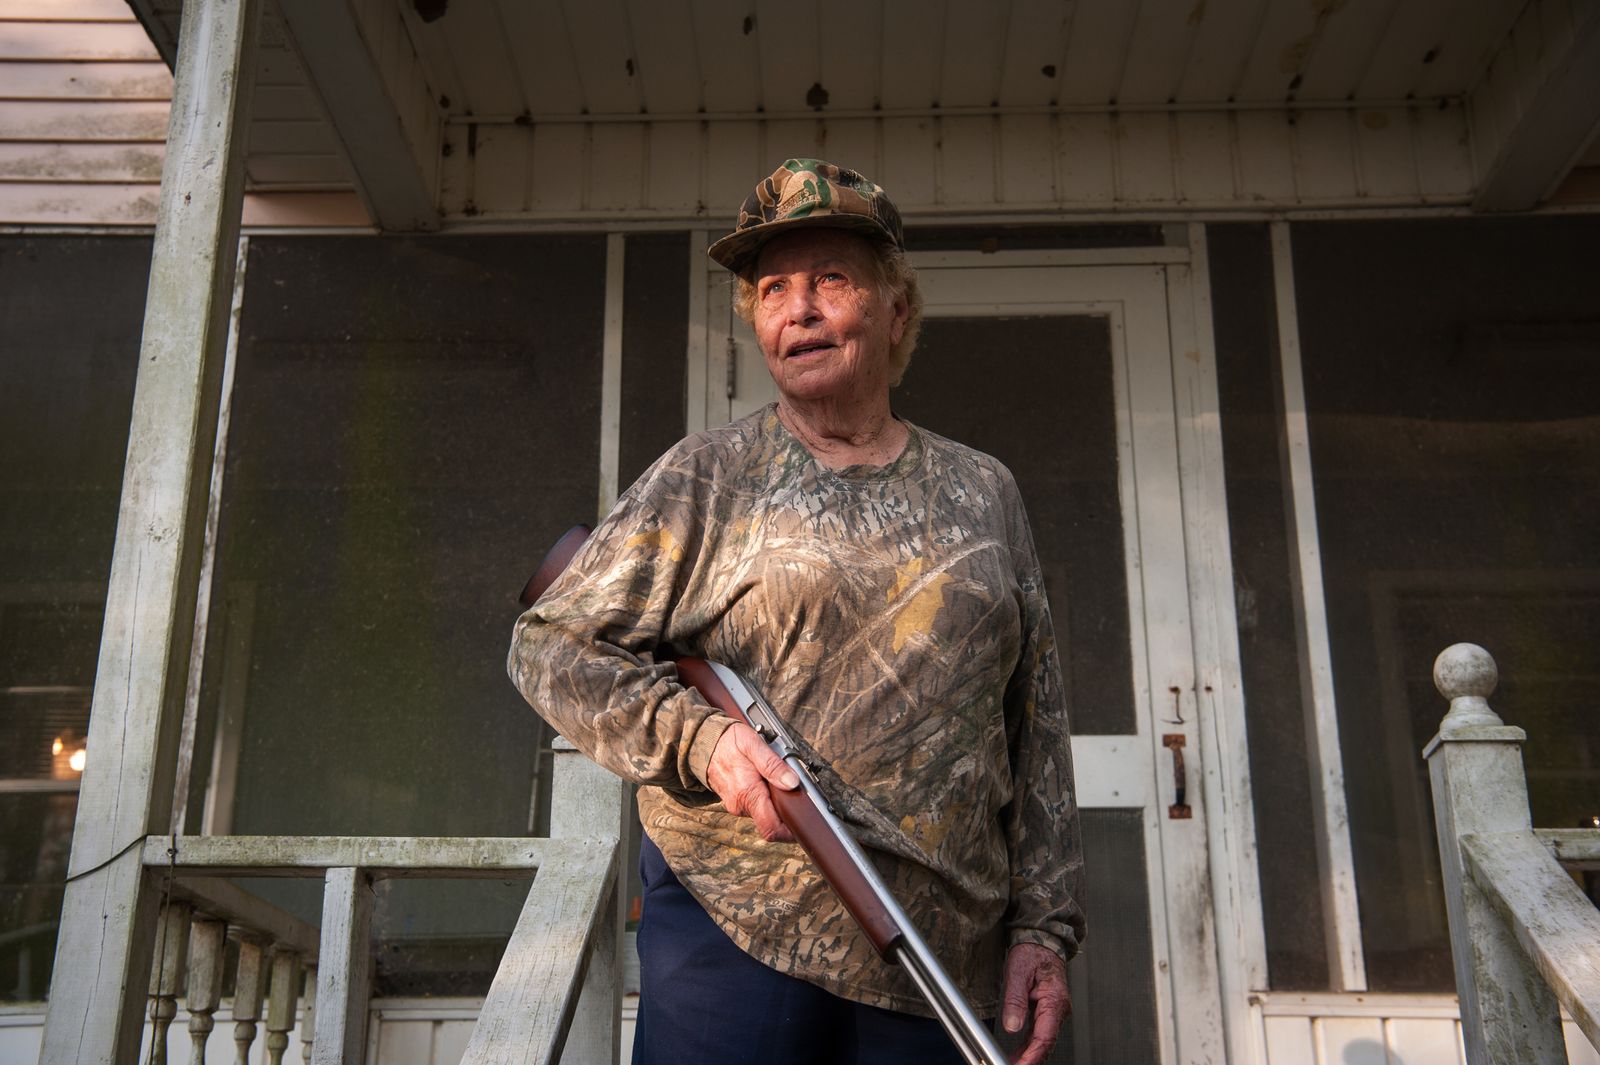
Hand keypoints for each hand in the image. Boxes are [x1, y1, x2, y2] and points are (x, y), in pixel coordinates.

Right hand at [704, 722, 799, 842]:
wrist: (701, 742)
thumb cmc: (727, 741)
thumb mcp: (752, 744)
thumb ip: (772, 765)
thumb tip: (792, 783)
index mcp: (747, 793)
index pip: (771, 828)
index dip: (791, 831)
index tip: (804, 820)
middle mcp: (741, 805)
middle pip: (772, 822)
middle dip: (786, 810)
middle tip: (795, 791)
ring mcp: (737, 806)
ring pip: (764, 813)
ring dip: (775, 802)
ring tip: (778, 779)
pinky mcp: (736, 802)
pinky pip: (755, 806)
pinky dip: (765, 798)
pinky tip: (766, 782)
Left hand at [1001, 942, 1070, 1064]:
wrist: (1040, 941)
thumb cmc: (1032, 952)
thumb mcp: (1017, 972)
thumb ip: (1015, 1000)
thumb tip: (1012, 1026)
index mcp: (1054, 1000)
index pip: (1045, 1036)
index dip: (1032, 1056)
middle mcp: (1058, 1009)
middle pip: (1046, 1043)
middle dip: (1030, 1060)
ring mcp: (1053, 1012)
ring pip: (1043, 1041)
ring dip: (1029, 1056)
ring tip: (1010, 1063)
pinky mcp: (1046, 1012)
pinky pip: (1039, 1034)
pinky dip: (1029, 1047)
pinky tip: (1017, 1055)